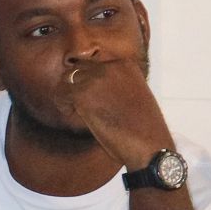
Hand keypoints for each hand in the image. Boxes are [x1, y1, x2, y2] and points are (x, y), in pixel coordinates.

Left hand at [54, 56, 173, 171]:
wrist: (149, 146)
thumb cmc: (143, 128)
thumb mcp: (135, 94)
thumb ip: (117, 84)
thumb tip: (94, 86)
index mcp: (126, 64)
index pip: (96, 63)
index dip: (89, 80)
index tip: (93, 98)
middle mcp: (111, 66)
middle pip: (80, 68)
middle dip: (78, 86)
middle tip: (83, 106)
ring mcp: (96, 78)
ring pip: (67, 78)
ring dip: (68, 95)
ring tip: (76, 111)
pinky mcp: (83, 93)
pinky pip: (60, 93)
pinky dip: (63, 105)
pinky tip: (74, 115)